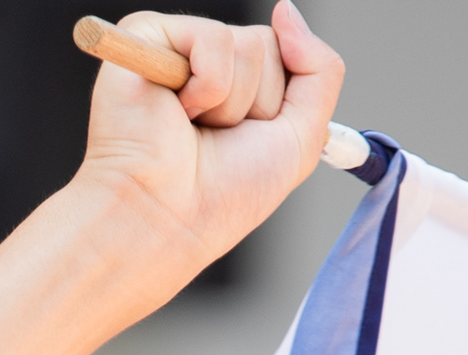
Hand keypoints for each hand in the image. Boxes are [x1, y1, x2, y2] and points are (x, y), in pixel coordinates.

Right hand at [72, 7, 347, 293]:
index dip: (278, 103)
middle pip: (267, 46)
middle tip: (214, 137)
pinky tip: (176, 112)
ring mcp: (175, 47)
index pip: (285, 52)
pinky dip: (207, 88)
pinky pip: (214, 40)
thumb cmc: (221, 195)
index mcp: (235, 83)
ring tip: (193, 129)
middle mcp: (204, 61)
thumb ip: (320, 70)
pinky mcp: (147, 37)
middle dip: (256, 104)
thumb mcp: (302, 137)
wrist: (165, 220)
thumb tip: (286, 9)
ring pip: (247, 45)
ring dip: (230, 104)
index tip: (247, 139)